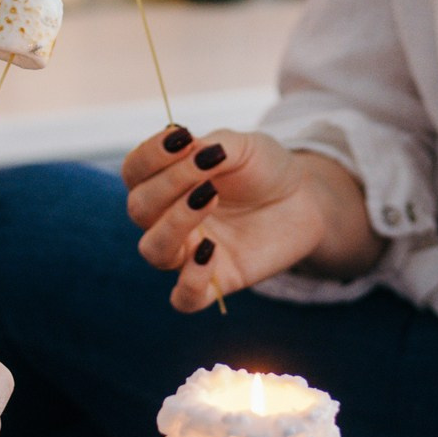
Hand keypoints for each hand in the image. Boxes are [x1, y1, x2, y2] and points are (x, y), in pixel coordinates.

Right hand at [120, 127, 382, 311]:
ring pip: (153, 251)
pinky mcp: (217, 280)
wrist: (303, 198)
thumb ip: (214, 146)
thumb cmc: (264, 168)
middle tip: (207, 168)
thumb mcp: (244, 146)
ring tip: (209, 197)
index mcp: (165, 181)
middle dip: (169, 183)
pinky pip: (184, 299)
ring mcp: (189, 251)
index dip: (149, 155)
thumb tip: (191, 150)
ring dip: (174, 223)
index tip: (182, 137)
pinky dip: (190, 282)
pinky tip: (211, 253)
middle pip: (139, 208)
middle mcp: (167, 218)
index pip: (134, 172)